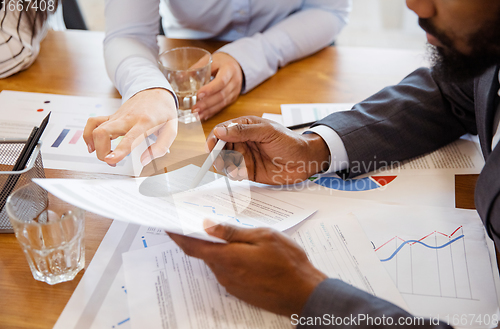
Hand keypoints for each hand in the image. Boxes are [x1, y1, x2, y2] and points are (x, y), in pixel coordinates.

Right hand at [83, 88, 177, 165]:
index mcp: (144, 122)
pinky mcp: (111, 117)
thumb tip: (144, 161)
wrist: (155, 92)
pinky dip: (88, 134)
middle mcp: (127, 118)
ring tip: (104, 155)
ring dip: (95, 145)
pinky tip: (93, 144)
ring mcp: (117, 117)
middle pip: (103, 132)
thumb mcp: (171, 129)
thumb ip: (160, 147)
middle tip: (111, 162)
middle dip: (101, 151)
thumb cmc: (163, 111)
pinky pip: (93, 123)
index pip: (128, 138)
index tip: (111, 160)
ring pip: (95, 128)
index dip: (118, 150)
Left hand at [168, 220, 326, 315]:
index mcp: (227, 258)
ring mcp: (232, 284)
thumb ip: (233, 232)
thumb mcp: (263, 237)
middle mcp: (224, 274)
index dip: (177, 235)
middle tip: (196, 222)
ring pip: (216, 262)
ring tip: (221, 233)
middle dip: (197, 238)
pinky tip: (237, 251)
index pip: (192, 246)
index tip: (167, 225)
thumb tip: (207, 225)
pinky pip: (226, 271)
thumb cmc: (287, 263)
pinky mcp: (240, 290)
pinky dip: (225, 259)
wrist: (303, 294)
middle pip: (203, 254)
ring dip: (214, 249)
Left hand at [192, 52, 242, 120]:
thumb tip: (180, 76)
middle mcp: (234, 82)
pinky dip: (212, 112)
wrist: (237, 66)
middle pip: (221, 95)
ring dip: (208, 110)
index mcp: (229, 70)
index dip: (210, 89)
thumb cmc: (222, 62)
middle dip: (207, 103)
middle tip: (194, 109)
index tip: (198, 95)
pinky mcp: (232, 98)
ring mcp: (234, 91)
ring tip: (197, 115)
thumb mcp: (211, 60)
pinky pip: (222, 107)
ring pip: (222, 103)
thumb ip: (197, 67)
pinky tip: (203, 116)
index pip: (221, 81)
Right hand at [207, 116, 329, 184]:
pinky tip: (241, 173)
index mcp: (245, 126)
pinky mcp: (248, 170)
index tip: (211, 147)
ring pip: (225, 161)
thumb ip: (243, 131)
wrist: (305, 161)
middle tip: (221, 161)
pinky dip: (233, 174)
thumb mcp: (267, 132)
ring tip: (235, 168)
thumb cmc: (290, 142)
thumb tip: (220, 131)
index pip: (222, 130)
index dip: (214, 139)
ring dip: (226, 165)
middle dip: (217, 155)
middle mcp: (242, 140)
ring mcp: (245, 156)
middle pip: (220, 147)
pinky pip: (234, 172)